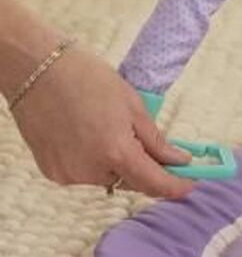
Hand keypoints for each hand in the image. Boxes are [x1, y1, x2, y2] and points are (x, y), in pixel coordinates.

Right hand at [11, 45, 193, 198]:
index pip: (154, 183)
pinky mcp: (52, 171)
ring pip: (107, 178)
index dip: (175, 186)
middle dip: (147, 170)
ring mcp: (68, 174)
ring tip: (111, 130)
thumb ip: (156, 141)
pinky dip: (94, 162)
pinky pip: (84, 174)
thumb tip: (178, 161)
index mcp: (116, 153)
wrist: (37, 69)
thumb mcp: (133, 106)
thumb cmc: (87, 79)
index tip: (190, 184)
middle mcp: (90, 171)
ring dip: (118, 164)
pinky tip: (90, 136)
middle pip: (131, 181)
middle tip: (157, 150)